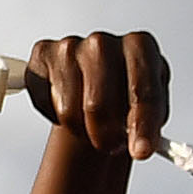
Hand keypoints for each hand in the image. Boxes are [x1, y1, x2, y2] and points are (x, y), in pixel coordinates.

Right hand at [12, 29, 167, 166]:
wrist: (99, 87)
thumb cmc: (127, 99)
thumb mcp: (151, 111)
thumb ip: (149, 126)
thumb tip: (142, 147)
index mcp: (139, 46)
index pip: (142, 90)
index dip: (142, 126)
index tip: (141, 151)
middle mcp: (103, 42)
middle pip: (99, 104)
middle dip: (106, 136)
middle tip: (112, 147)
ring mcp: (70, 46)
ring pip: (69, 110)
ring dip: (82, 131)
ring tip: (93, 126)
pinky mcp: (42, 54)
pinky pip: (45, 102)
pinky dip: (57, 117)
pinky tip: (71, 109)